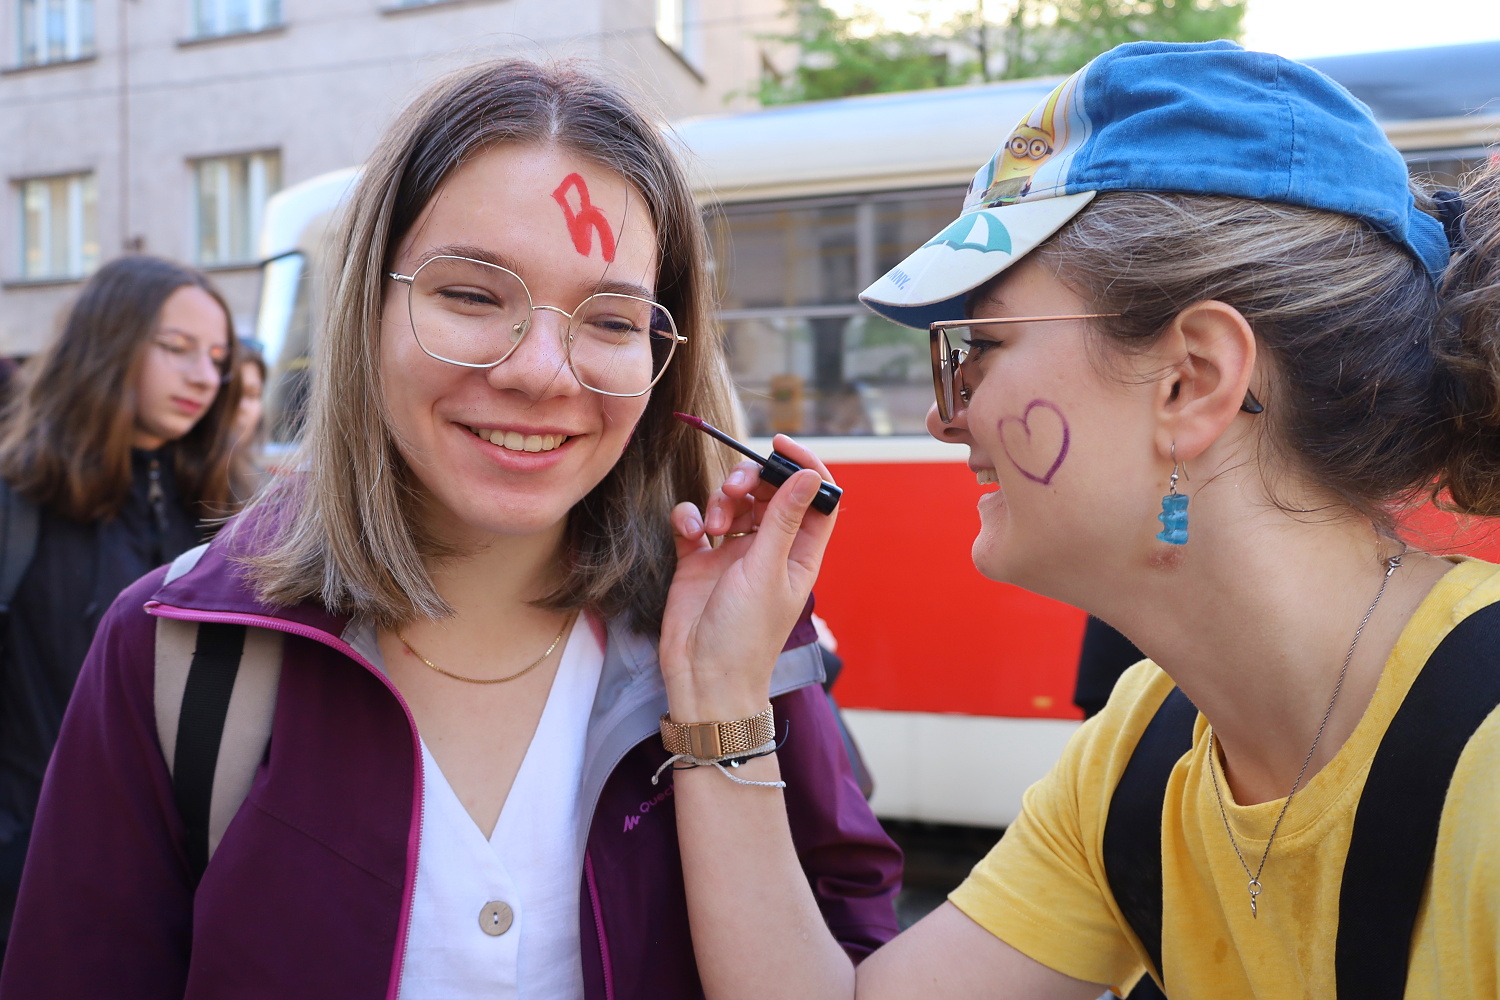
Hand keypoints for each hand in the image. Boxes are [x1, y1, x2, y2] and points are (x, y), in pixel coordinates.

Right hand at [660, 435, 837, 721]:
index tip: (780, 445)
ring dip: (721, 500)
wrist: (702, 678)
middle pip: (769, 493)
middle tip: (735, 490)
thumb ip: (784, 519)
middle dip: (751, 481)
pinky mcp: (699, 561)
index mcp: (800, 553)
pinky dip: (690, 517)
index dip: (803, 467)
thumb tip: (810, 475)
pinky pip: (696, 521)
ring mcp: (733, 554)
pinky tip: (689, 531)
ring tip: (713, 523)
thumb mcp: (766, 571)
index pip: (814, 498)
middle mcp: (769, 550)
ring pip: (732, 503)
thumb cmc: (745, 636)